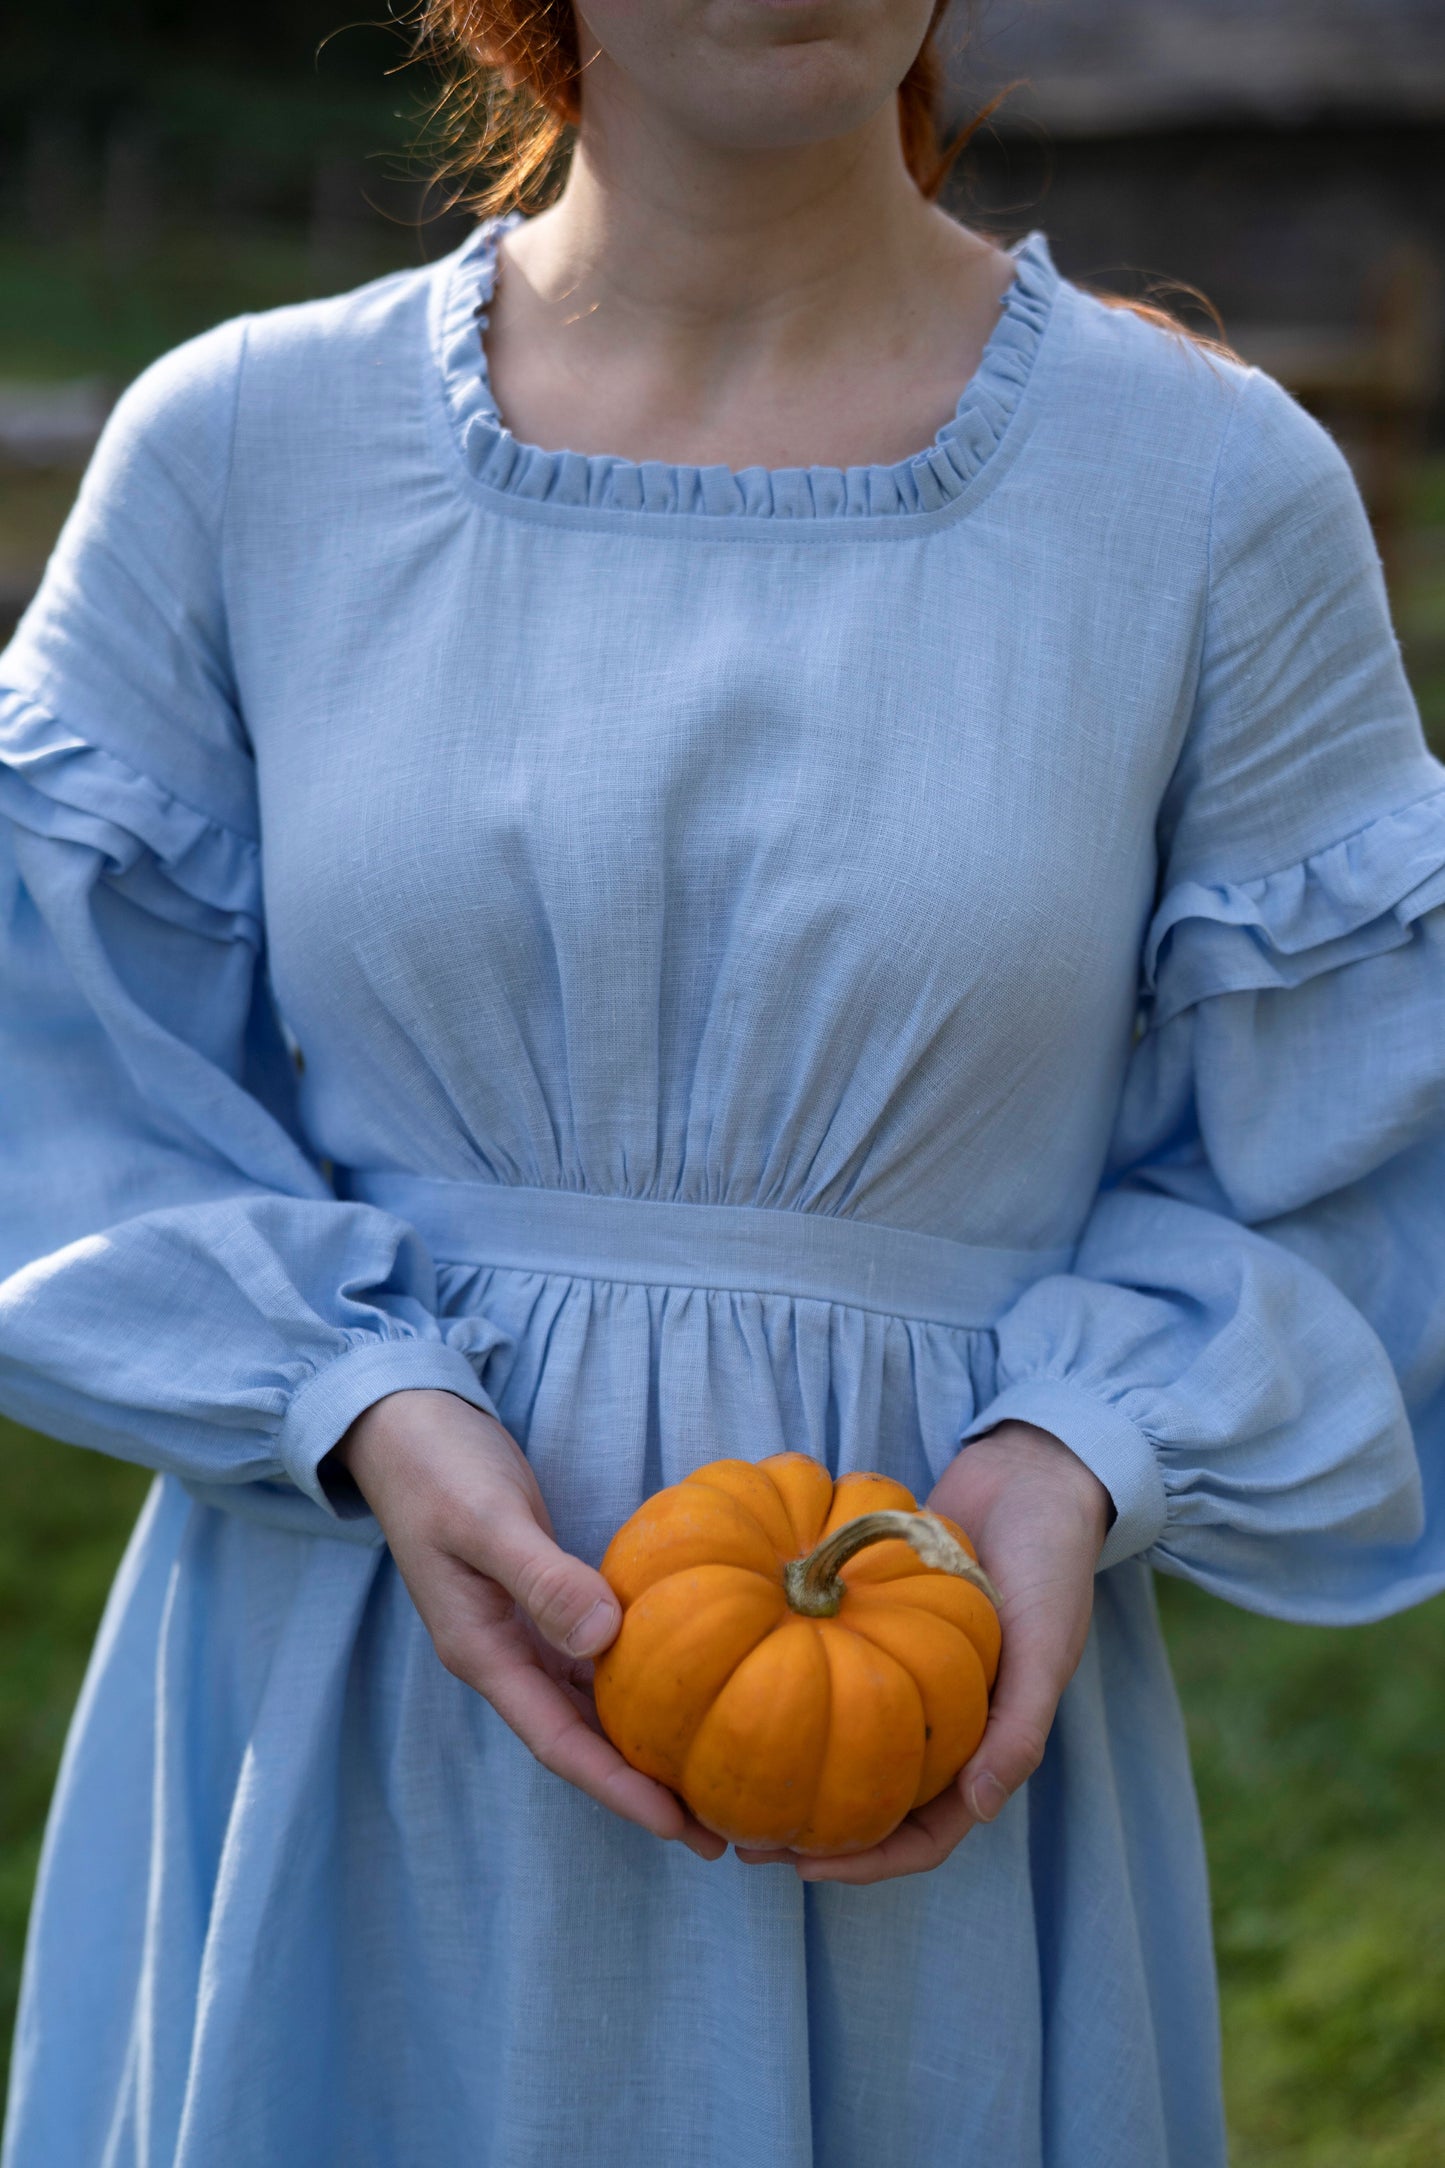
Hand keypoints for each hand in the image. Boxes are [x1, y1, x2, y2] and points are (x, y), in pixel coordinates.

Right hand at [332, 1389, 726, 1860]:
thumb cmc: (438, 1467)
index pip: (558, 1743)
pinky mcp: (541, 1600)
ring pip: (590, 1706)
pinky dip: (636, 1682)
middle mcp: (504, 1655)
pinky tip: (685, 1690)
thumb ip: (541, 1578)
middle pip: (580, 1742)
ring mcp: (520, 1631)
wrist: (404, 1422)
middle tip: (718, 1828)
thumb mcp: (486, 1519)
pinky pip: (594, 1660)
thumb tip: (604, 1639)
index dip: (617, 1788)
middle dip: (643, 1788)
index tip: (678, 1825)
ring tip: (711, 1777)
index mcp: (482, 1652)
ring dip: (644, 1744)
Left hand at [735, 1421, 1111, 1883]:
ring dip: (784, 1760)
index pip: (924, 1833)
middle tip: (738, 1835)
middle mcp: (935, 1718)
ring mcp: (898, 1670)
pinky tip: (733, 1671)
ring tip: (717, 1774)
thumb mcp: (1048, 1644)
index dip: (866, 1863)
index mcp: (982, 1742)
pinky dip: (784, 1675)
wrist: (1033, 1474)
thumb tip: (979, 1809)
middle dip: (807, 1828)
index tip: (801, 1864)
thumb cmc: (1052, 1561)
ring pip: (839, 1739)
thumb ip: (1019, 1727)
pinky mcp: (870, 1621)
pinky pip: (825, 1664)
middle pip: (867, 1800)